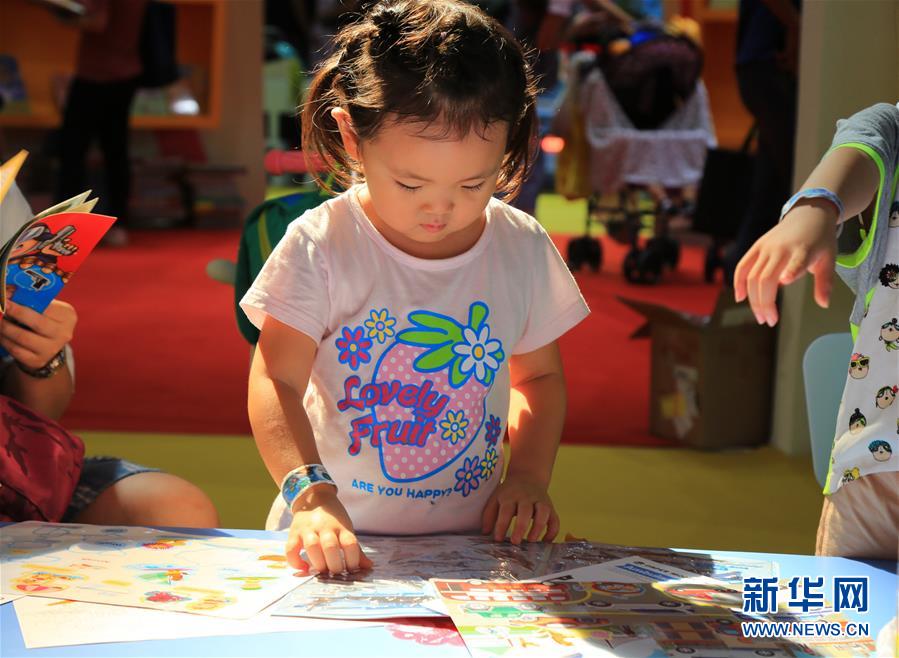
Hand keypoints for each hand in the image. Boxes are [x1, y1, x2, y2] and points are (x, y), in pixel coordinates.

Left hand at [0, 300, 76, 369]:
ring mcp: (52, 349)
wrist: (48, 347)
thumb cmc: (44, 321)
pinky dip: (4, 340)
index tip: (6, 297)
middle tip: (1, 308)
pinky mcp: (38, 360)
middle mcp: (63, 333)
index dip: (24, 301)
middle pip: (37, 322)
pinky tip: (0, 334)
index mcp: (67, 316)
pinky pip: (16, 350)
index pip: (45, 306)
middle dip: (15, 313)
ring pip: (23, 337)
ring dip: (5, 327)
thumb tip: (8, 293)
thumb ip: (31, 300)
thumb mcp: (45, 309)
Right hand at [286, 487, 372, 574]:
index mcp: (341, 527)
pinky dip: (295, 562)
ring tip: (322, 571)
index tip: (352, 569)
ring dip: (318, 563)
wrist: (314, 499)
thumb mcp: (346, 530)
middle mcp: (325, 527)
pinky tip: (304, 568)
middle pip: (330, 546)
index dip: (353, 559)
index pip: (350, 543)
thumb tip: (368, 567)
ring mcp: (308, 530)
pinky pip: (291, 549)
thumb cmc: (333, 519)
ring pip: (312, 546)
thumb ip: (355, 550)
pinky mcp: (293, 533)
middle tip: (336, 572)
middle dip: (334, 565)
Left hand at [481, 474, 559, 543]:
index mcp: (510, 496)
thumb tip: (485, 533)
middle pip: (525, 511)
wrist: (527, 476)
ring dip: (538, 527)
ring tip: (531, 541)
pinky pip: (555, 519)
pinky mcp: (550, 507)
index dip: (501, 525)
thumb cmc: (508, 492)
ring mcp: (540, 502)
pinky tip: (545, 542)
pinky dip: (553, 532)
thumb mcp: (495, 499)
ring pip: (543, 513)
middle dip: (520, 527)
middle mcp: (526, 498)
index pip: (506, 510)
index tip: (498, 539)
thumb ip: (489, 515)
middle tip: (515, 542)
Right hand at [733, 201, 837, 325]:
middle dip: (764, 303)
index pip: (796, 261)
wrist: (808, 214)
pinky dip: (738, 282)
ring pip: (752, 277)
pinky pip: (742, 266)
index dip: (791, 271)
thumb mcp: (829, 259)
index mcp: (803, 250)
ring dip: (753, 299)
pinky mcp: (756, 246)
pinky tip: (740, 298)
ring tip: (761, 316)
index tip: (785, 281)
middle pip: (765, 278)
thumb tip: (823, 304)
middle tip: (769, 320)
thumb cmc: (820, 239)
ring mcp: (766, 247)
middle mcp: (781, 248)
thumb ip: (825, 282)